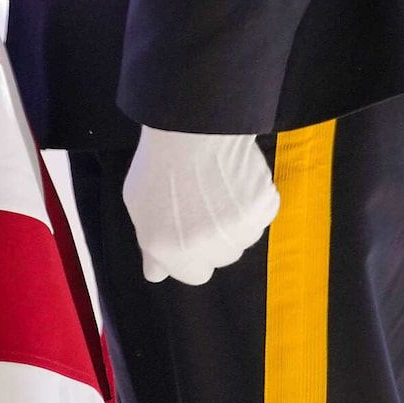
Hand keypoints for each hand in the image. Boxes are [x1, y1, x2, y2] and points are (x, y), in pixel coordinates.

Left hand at [122, 127, 279, 285]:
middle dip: (213, 239)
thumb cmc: (158, 165)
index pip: (194, 275)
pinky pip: (261, 216)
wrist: (191, 128)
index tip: (186, 229)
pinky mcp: (264, 209)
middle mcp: (207, 248)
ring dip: (234, 221)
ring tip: (216, 187)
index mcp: (171, 250)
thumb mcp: (139, 204)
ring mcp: (240, 230)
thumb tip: (155, 274)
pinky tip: (235, 180)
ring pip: (243, 238)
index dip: (189, 253)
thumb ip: (150, 244)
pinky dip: (252, 203)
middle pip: (221, 257)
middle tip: (201, 204)